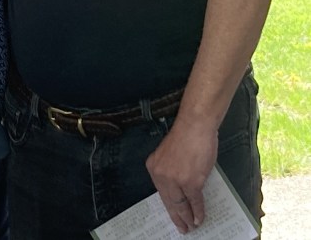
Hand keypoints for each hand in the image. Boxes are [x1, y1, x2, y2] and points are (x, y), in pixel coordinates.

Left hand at [145, 117, 217, 232]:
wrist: (195, 125)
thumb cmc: (186, 137)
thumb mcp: (170, 155)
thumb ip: (172, 171)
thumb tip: (180, 190)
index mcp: (154, 166)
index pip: (161, 192)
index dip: (168, 206)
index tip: (173, 216)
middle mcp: (161, 174)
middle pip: (169, 202)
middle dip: (177, 217)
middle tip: (183, 228)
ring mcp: (175, 179)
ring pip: (181, 204)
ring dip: (188, 217)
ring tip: (193, 226)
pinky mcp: (190, 182)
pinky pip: (194, 201)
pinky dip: (199, 211)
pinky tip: (200, 217)